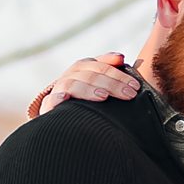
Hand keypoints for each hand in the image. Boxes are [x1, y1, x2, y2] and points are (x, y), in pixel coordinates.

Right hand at [29, 51, 144, 117]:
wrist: (62, 125)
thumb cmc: (87, 105)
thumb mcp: (99, 88)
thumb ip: (110, 74)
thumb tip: (121, 58)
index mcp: (83, 70)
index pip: (101, 67)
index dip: (118, 74)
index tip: (135, 85)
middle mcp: (70, 77)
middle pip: (90, 74)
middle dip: (112, 83)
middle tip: (130, 94)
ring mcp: (58, 90)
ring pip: (73, 83)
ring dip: (89, 89)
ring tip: (103, 97)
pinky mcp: (48, 106)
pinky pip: (50, 100)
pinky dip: (57, 98)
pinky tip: (65, 99)